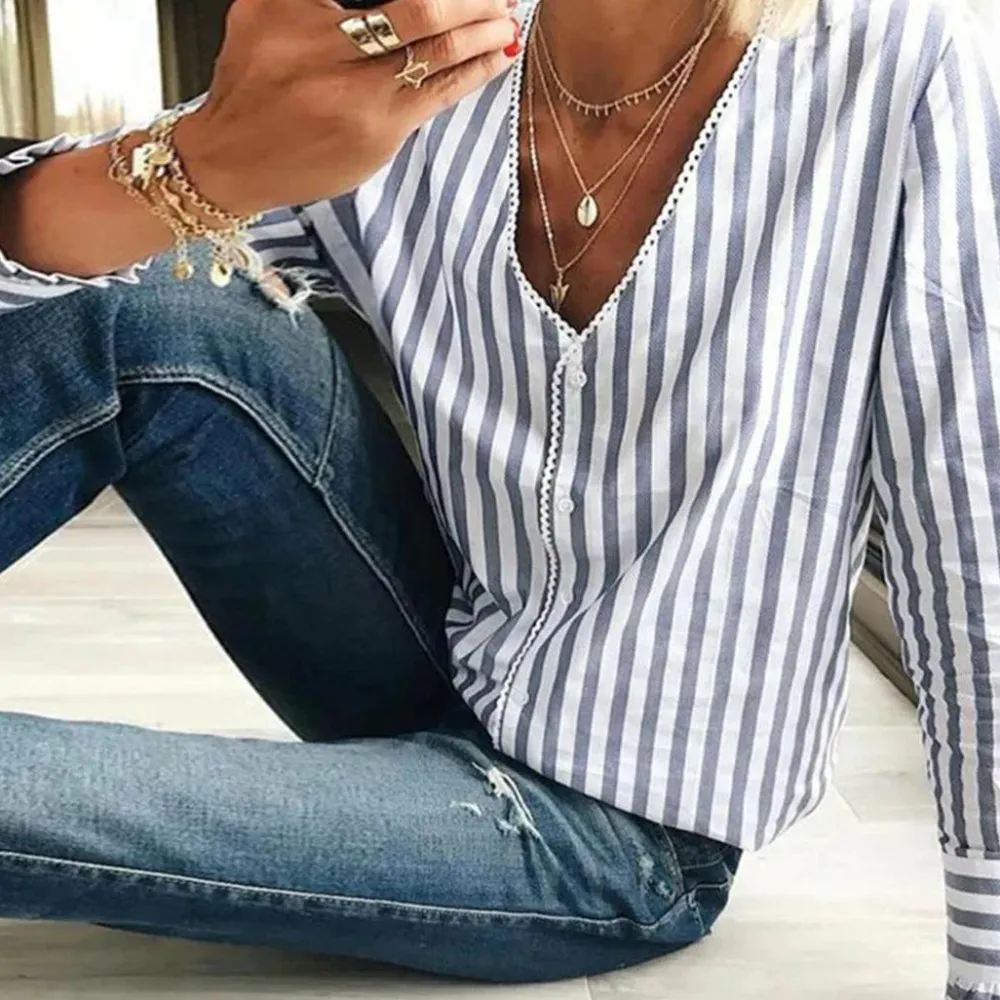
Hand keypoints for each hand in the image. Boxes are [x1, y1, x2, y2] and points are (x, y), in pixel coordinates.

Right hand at [174, 0, 520, 215]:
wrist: (232, 161)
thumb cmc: (251, 85)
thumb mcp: (264, 11)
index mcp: (300, 16)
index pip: (392, 0)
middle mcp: (330, 54)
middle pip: (420, 13)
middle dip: (469, 2)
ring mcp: (358, 99)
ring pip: (436, 56)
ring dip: (480, 34)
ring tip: (506, 20)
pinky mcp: (379, 135)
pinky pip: (436, 97)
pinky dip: (471, 73)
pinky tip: (494, 58)